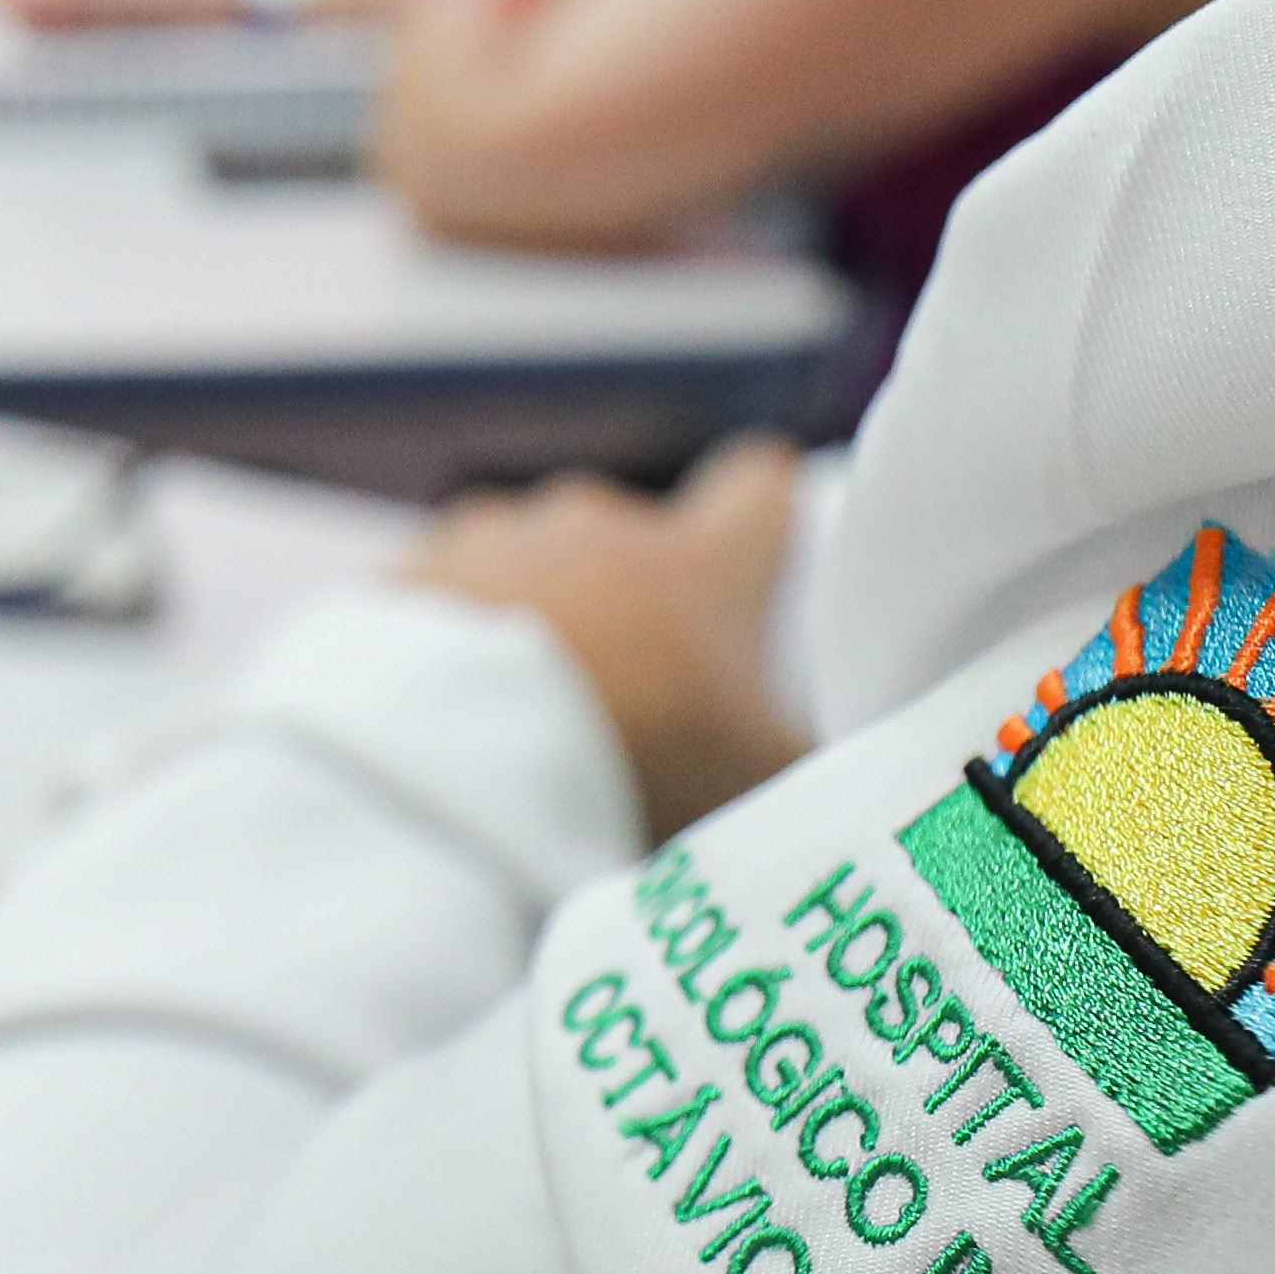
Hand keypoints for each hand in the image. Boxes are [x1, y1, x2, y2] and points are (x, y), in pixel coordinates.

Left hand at [410, 434, 805, 835]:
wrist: (449, 767)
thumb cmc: (632, 768)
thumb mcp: (759, 789)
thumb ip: (816, 769)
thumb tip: (873, 783)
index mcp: (698, 558)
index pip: (760, 485)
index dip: (770, 522)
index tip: (768, 569)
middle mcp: (595, 523)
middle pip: (638, 541)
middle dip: (641, 605)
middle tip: (641, 700)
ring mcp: (489, 539)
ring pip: (534, 568)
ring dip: (541, 623)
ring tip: (534, 723)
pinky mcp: (401, 576)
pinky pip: (443, 602)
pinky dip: (454, 646)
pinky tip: (451, 719)